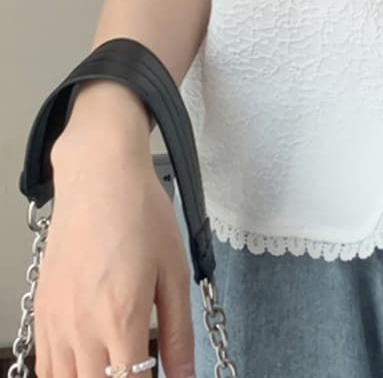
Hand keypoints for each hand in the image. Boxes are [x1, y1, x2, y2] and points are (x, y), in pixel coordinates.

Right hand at [33, 130, 195, 377]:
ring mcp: (55, 323)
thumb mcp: (175, 272)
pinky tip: (89, 365)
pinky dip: (66, 375)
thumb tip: (185, 374)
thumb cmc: (142, 216)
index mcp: (121, 318)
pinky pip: (45, 367)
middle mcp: (81, 328)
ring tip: (119, 366)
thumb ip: (178, 332)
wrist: (100, 178)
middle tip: (142, 369)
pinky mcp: (41, 312)